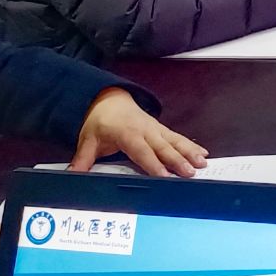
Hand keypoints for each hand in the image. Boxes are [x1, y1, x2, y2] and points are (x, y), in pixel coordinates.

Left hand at [71, 88, 206, 177]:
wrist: (108, 99)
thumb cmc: (99, 121)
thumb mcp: (88, 140)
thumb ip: (82, 160)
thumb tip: (71, 176)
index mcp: (127, 133)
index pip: (141, 151)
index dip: (153, 164)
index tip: (164, 176)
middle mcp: (144, 130)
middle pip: (163, 147)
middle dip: (178, 160)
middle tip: (190, 172)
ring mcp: (155, 128)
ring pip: (174, 141)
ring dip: (189, 152)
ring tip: (202, 163)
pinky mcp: (161, 129)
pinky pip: (178, 137)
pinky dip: (191, 145)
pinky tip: (203, 153)